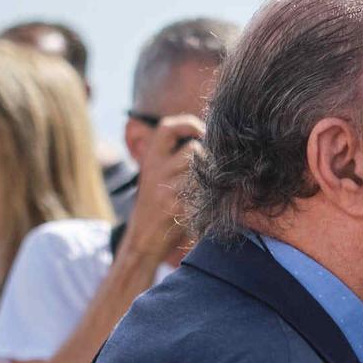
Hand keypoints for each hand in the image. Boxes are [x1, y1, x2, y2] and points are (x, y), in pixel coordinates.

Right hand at [121, 115, 205, 265]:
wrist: (144, 238)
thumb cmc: (158, 206)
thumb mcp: (158, 176)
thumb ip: (177, 159)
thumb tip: (211, 138)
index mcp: (152, 159)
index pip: (167, 128)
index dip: (187, 124)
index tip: (202, 130)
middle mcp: (156, 170)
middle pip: (194, 150)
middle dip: (210, 157)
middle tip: (219, 167)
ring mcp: (165, 190)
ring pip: (200, 170)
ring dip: (214, 177)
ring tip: (218, 185)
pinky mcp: (175, 208)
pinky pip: (202, 194)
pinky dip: (212, 195)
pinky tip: (215, 200)